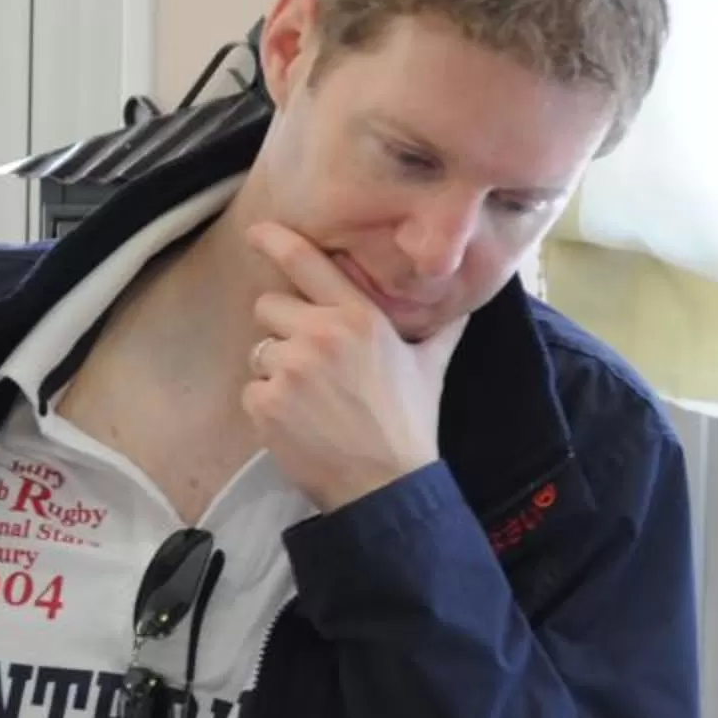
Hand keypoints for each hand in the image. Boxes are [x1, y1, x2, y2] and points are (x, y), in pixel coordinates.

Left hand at [241, 222, 466, 508]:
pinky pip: (252, 389)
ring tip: (310, 401)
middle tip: (311, 363)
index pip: (306, 262)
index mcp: (359, 317)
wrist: (385, 485)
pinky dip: (268, 406)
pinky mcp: (267, 403)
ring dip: (276, 371)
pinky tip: (298, 423)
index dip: (276, 241)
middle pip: (268, 306)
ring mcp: (290, 368)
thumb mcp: (431, 366)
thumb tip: (466, 305)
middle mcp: (321, 334)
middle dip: (282, 328)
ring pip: (259, 350)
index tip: (256, 232)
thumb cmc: (410, 423)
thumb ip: (441, 329)